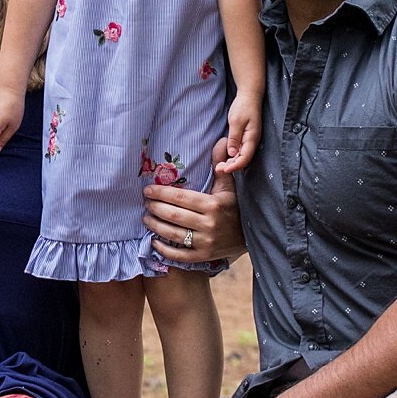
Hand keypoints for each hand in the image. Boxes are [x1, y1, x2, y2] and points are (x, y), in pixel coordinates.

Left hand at [143, 135, 245, 262]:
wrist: (252, 236)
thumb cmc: (236, 207)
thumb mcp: (230, 186)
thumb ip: (220, 164)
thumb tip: (222, 140)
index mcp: (213, 204)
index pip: (180, 197)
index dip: (160, 193)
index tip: (147, 190)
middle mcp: (209, 224)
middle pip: (173, 215)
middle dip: (154, 208)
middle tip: (145, 203)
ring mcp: (206, 243)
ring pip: (173, 234)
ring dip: (155, 225)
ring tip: (146, 218)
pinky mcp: (204, 256)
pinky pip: (180, 255)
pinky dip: (164, 250)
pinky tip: (154, 241)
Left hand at [218, 95, 260, 173]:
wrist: (249, 96)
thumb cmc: (243, 106)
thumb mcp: (236, 121)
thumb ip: (234, 138)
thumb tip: (232, 153)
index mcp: (252, 138)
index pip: (245, 158)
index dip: (235, 166)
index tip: (223, 170)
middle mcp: (252, 141)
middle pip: (243, 160)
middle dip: (231, 166)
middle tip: (218, 169)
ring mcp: (250, 139)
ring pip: (242, 156)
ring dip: (232, 162)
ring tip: (220, 165)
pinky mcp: (246, 137)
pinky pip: (240, 150)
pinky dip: (233, 155)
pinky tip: (225, 157)